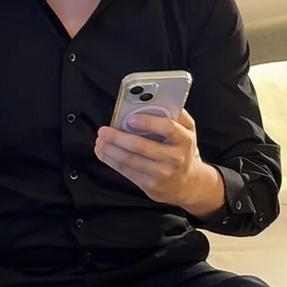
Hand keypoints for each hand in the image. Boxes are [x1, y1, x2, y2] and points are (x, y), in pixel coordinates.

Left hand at [94, 108, 223, 213]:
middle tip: (104, 131)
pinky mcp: (150, 185)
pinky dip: (111, 161)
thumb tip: (152, 101)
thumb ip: (174, 114)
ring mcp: (162, 174)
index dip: (148, 122)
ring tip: (100, 141)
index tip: (129, 118)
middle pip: (142, 147)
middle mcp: (174, 158)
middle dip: (119, 138)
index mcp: (184, 139)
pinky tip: (103, 152)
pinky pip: (127, 172)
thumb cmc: (181, 149)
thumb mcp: (186, 130)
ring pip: (130, 160)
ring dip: (111, 150)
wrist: (186, 183)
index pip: (168, 128)